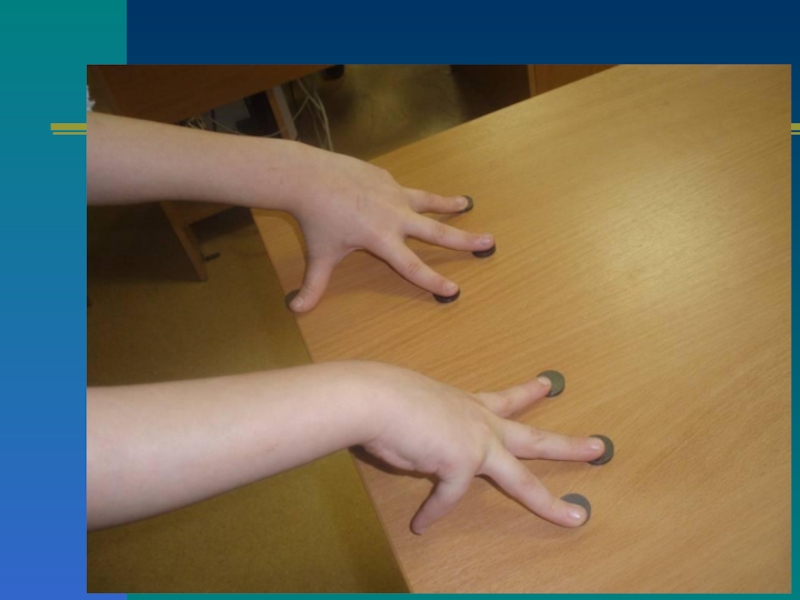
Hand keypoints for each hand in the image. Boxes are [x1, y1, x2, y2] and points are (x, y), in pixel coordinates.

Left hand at [286, 146, 494, 311]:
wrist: (309, 176)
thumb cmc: (316, 220)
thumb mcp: (319, 256)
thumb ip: (313, 286)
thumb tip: (296, 310)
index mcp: (382, 239)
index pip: (412, 267)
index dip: (433, 281)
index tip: (454, 290)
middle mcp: (395, 216)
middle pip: (436, 231)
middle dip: (464, 240)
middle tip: (489, 242)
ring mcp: (393, 194)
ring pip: (428, 201)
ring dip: (449, 204)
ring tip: (467, 203)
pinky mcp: (387, 178)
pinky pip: (405, 190)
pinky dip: (413, 195)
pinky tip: (414, 195)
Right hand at [353, 363, 605, 533]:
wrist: (375, 399)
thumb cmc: (385, 400)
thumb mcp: (414, 411)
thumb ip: (429, 432)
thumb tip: (423, 451)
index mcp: (468, 405)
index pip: (505, 399)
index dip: (527, 393)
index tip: (547, 385)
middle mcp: (480, 422)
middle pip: (534, 438)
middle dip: (569, 446)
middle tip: (599, 447)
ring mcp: (476, 442)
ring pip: (522, 477)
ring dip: (549, 500)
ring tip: (575, 516)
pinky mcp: (461, 462)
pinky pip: (446, 497)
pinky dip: (432, 511)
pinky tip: (422, 524)